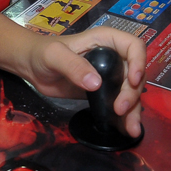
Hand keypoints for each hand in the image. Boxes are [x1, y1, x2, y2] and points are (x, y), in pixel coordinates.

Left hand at [20, 27, 145, 137]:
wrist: (31, 66)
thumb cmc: (42, 52)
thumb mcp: (54, 55)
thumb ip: (73, 66)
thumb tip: (96, 84)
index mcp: (105, 41)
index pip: (133, 46)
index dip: (139, 62)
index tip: (132, 81)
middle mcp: (112, 57)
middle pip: (135, 74)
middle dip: (132, 93)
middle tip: (120, 109)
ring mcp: (109, 76)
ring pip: (130, 92)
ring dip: (133, 110)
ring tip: (131, 129)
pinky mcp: (103, 93)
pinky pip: (118, 103)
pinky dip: (123, 117)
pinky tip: (125, 130)